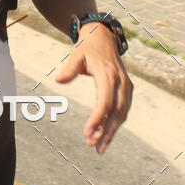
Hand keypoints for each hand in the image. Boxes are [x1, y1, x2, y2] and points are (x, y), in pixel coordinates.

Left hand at [54, 23, 133, 153]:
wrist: (104, 37)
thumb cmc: (88, 47)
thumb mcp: (76, 54)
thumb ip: (69, 68)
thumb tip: (58, 80)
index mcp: (108, 74)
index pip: (104, 102)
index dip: (97, 119)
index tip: (87, 133)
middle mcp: (120, 82)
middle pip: (116, 112)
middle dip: (106, 132)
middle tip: (94, 147)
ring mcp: (126, 86)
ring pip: (122, 114)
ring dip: (111, 131)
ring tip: (99, 147)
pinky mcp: (126, 89)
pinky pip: (123, 110)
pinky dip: (115, 124)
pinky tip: (105, 134)